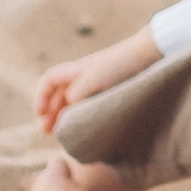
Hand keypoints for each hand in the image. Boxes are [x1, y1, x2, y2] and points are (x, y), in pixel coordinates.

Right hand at [34, 28, 158, 129]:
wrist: (151, 55)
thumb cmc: (119, 67)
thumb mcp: (90, 84)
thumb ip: (74, 101)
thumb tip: (65, 120)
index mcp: (76, 70)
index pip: (49, 80)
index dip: (41, 97)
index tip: (40, 116)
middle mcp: (85, 76)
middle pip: (61, 94)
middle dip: (52, 112)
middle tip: (48, 133)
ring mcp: (100, 84)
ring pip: (76, 102)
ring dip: (67, 117)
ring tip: (65, 135)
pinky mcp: (115, 92)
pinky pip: (93, 106)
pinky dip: (85, 117)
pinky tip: (88, 129)